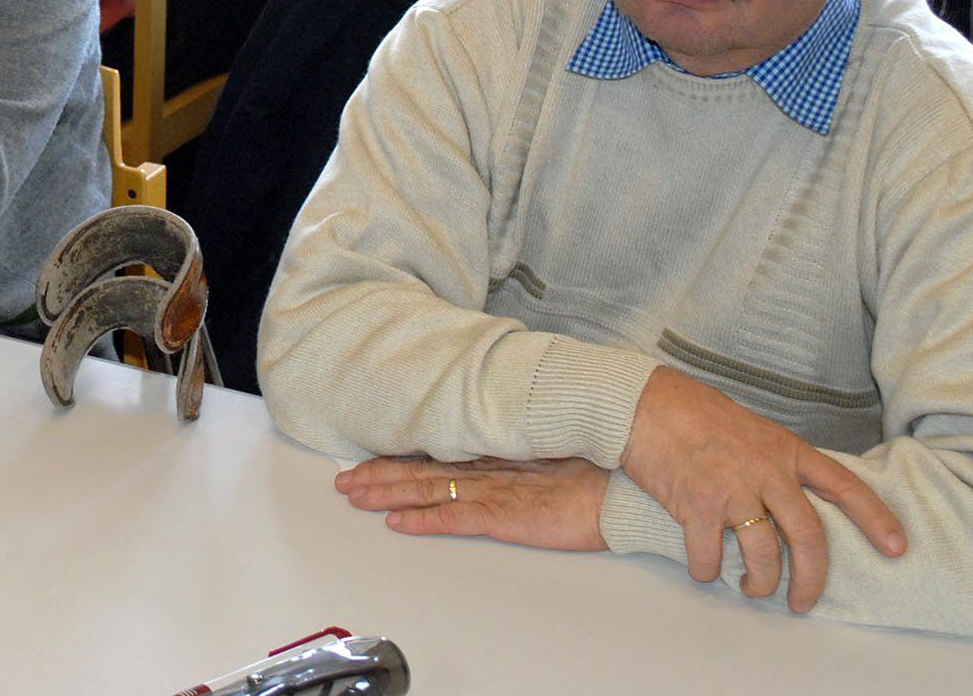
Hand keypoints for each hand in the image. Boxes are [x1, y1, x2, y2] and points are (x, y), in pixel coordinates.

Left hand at [337, 455, 610, 551]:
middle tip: (344, 482)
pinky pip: (455, 518)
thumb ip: (523, 451)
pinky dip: (424, 520)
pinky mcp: (507, 515)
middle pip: (422, 470)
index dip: (400, 458)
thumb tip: (506, 450)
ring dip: (387, 494)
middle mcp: (489, 467)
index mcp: (498, 451)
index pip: (437, 454)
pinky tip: (399, 523)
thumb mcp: (553, 450)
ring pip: (428, 490)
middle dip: (378, 475)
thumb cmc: (601, 466)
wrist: (627, 480)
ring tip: (355, 497)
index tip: (369, 459)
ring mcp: (496, 490)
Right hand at [622, 366, 905, 610]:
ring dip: (759, 583)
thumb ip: (773, 461)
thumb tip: (786, 498)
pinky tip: (704, 568)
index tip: (897, 547)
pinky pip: (710, 555)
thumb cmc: (691, 412)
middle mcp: (766, 471)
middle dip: (811, 581)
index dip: (876, 518)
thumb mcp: (749, 428)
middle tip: (803, 603)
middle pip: (808, 538)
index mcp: (785, 450)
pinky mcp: (697, 504)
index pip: (844, 485)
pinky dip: (707, 570)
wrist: (641, 402)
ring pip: (764, 556)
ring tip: (752, 589)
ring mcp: (733, 488)